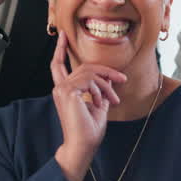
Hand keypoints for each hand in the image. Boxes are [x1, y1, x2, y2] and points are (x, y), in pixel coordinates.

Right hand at [49, 30, 125, 180]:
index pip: (58, 65)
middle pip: (84, 66)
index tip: (63, 35)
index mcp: (64, 90)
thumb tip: (110, 79)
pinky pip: (90, 80)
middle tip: (122, 79)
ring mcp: (62, 89)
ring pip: (90, 72)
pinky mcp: (67, 92)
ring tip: (113, 100)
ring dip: (106, 85)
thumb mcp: (98, 105)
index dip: (61, 49)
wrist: (83, 145)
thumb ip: (100, 90)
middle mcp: (60, 87)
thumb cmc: (89, 130)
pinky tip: (101, 102)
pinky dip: (100, 89)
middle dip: (106, 71)